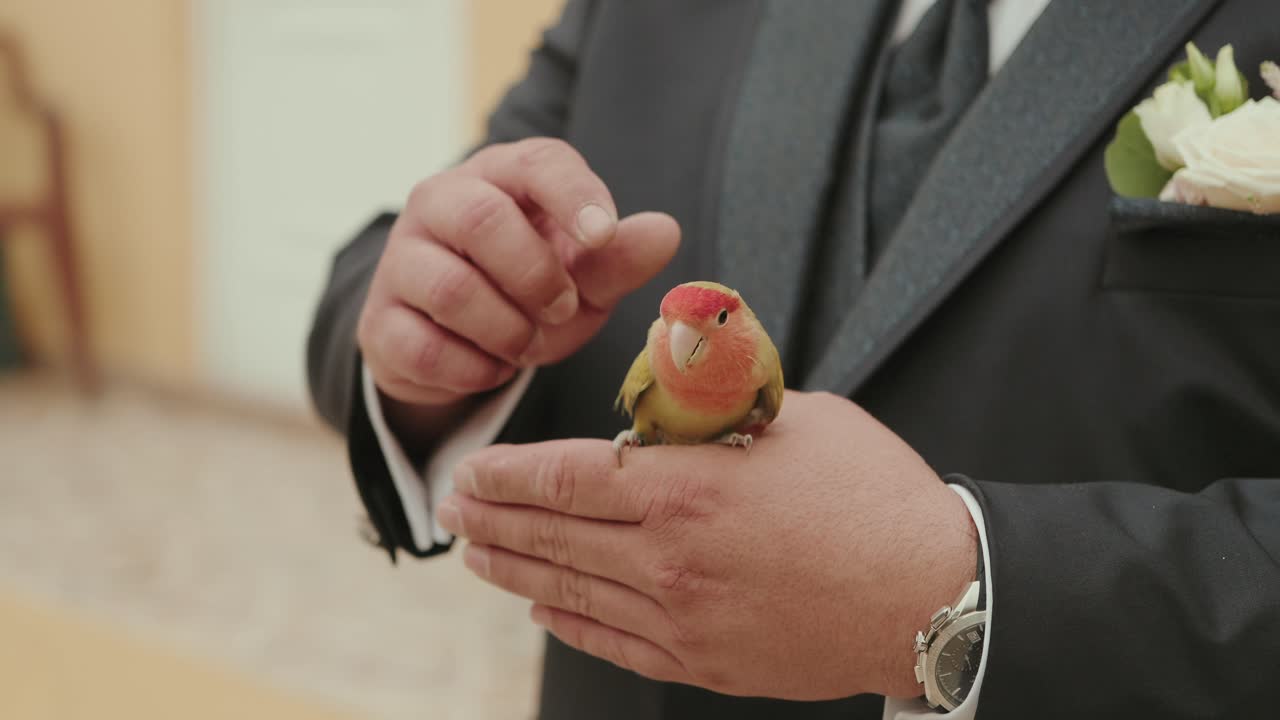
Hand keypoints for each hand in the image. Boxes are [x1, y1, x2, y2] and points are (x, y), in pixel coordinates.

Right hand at [357, 138, 680, 440]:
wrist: (461, 346)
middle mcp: (441, 202)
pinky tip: (490, 367)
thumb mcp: (585, 278)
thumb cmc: (532, 293)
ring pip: (451, 288)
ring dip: (506, 330)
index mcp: (502, 176)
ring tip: (525, 343)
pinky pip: (426, 348)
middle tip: (561, 309)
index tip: (602, 234)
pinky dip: (474, 370)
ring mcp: (401, 260)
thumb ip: (618, 257)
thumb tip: (666, 232)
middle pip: (482, 220)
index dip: (573, 196)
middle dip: (535, 276)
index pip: (536, 162)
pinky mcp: (380, 321)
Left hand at [437, 391, 978, 699]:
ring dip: (514, 570)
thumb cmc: (873, 496)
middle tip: (453, 508)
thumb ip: (723, 409)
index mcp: (686, 488)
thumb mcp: (799, 419)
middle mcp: (668, 558)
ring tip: (476, 556)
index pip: (564, 478)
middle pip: (553, 537)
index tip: (471, 468)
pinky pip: (613, 641)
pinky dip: (567, 621)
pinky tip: (540, 607)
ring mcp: (682, 619)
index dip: (507, 474)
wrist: (930, 595)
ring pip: (571, 590)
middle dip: (493, 520)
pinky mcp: (703, 661)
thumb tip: (677, 398)